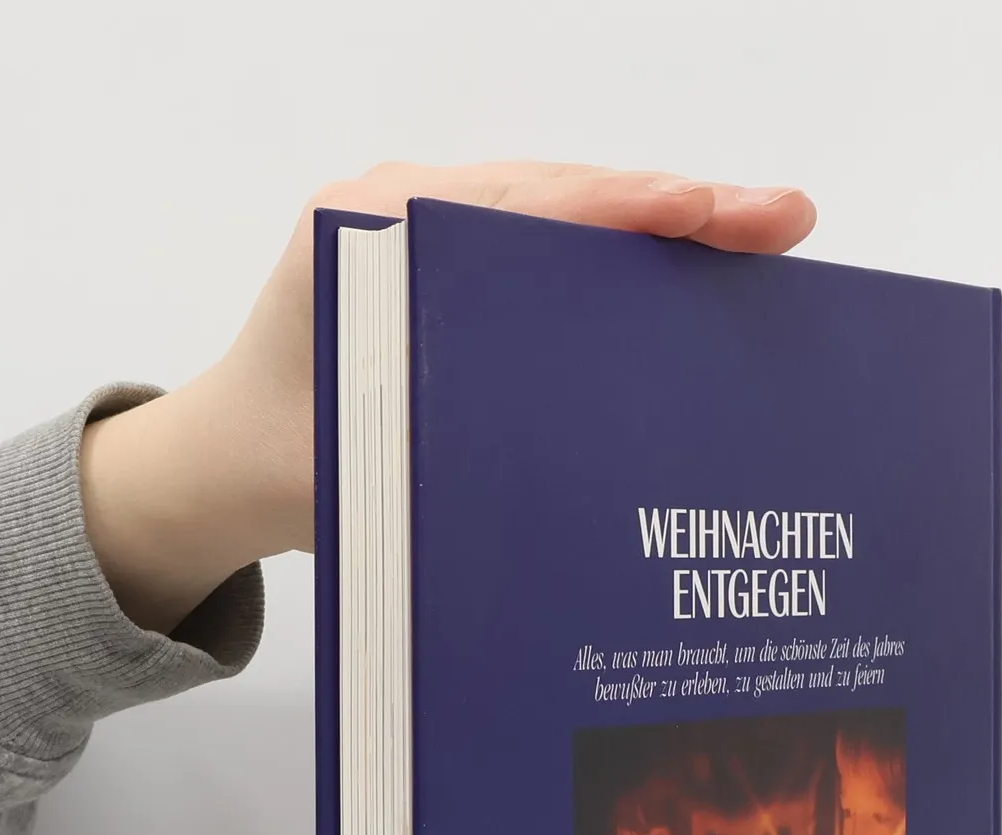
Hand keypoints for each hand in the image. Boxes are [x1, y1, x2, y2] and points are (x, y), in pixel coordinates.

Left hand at [80, 162, 816, 632]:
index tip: (716, 215)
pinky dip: (620, 263)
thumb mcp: (364, 473)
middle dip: (679, 209)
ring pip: (566, 216)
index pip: (529, 204)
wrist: (217, 465)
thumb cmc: (282, 470)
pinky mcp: (448, 267)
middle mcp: (404, 209)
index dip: (633, 208)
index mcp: (376, 232)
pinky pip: (546, 249)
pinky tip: (691, 286)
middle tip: (784, 222)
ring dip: (662, 233)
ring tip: (761, 244)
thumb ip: (445, 447)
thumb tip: (580, 444)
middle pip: (566, 194)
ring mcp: (428, 232)